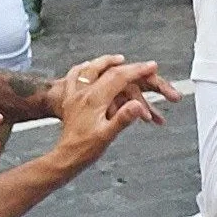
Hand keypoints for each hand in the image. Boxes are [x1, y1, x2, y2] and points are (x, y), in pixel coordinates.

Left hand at [37, 56, 163, 172]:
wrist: (64, 157)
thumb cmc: (85, 149)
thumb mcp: (107, 136)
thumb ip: (123, 118)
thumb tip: (137, 105)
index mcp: (94, 100)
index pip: (120, 78)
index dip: (138, 71)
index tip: (152, 66)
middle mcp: (83, 93)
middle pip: (108, 71)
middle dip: (129, 66)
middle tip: (143, 65)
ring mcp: (75, 95)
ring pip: (90, 69)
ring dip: (106, 62)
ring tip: (119, 59)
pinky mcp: (70, 101)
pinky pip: (74, 77)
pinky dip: (83, 69)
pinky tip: (87, 67)